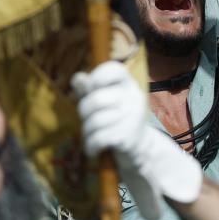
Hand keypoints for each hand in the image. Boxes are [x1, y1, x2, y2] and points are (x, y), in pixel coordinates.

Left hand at [72, 61, 201, 219]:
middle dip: (84, 112)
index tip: (91, 88)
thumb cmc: (117, 120)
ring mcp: (132, 117)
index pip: (114, 69)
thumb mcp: (105, 101)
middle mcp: (133, 97)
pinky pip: (98, 138)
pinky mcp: (127, 137)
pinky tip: (92, 149)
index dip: (96, 76)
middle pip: (96, 99)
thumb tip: (78, 78)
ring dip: (87, 131)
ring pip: (94, 121)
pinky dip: (90, 146)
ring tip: (91, 136)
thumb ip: (90, 89)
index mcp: (128, 84)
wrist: (141, 151)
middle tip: (87, 119)